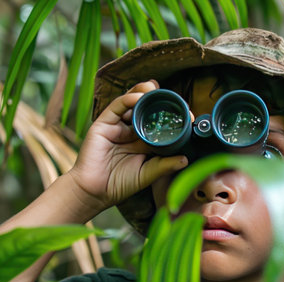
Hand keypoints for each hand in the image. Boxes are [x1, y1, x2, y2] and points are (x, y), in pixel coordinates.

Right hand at [68, 80, 187, 212]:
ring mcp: (118, 126)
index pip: (160, 123)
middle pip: (146, 108)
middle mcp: (132, 130)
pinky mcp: (104, 123)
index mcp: (143, 141)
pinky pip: (116, 106)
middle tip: (172, 97)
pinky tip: (138, 96)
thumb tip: (186, 159)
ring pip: (132, 102)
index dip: (172, 117)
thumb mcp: (148, 174)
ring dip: (143, 92)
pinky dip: (128, 99)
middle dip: (158, 99)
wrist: (94, 192)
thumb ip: (164, 165)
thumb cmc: (120, 184)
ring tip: (155, 88)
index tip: (188, 115)